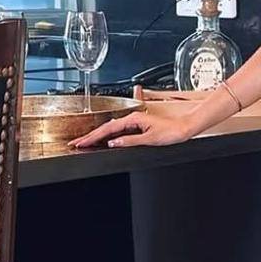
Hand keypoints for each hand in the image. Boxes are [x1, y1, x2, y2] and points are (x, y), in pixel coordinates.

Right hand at [67, 112, 193, 149]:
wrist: (183, 129)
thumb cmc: (171, 132)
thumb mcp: (149, 139)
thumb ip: (129, 141)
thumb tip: (113, 143)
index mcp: (133, 119)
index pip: (108, 129)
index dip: (93, 136)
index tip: (81, 142)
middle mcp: (133, 118)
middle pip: (106, 127)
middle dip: (91, 135)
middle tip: (77, 143)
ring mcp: (135, 121)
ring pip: (111, 128)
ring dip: (98, 135)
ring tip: (86, 141)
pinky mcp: (138, 125)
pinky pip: (119, 130)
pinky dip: (109, 135)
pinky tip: (105, 139)